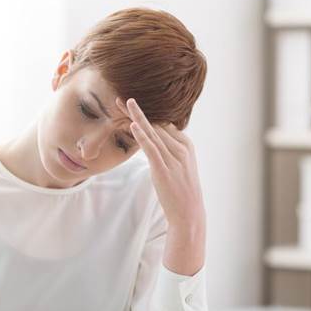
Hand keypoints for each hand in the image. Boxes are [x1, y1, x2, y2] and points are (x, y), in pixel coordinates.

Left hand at [116, 97, 205, 274]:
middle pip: (156, 124)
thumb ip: (170, 150)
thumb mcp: (179, 166)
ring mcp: (174, 159)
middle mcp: (181, 148)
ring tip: (123, 103)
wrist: (189, 213)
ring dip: (136, 117)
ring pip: (152, 132)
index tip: (129, 103)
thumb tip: (156, 139)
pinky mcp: (164, 170)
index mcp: (186, 145)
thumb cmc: (181, 190)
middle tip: (121, 98)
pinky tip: (133, 125)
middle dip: (137, 111)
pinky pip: (152, 149)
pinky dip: (142, 136)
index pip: (163, 124)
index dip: (146, 113)